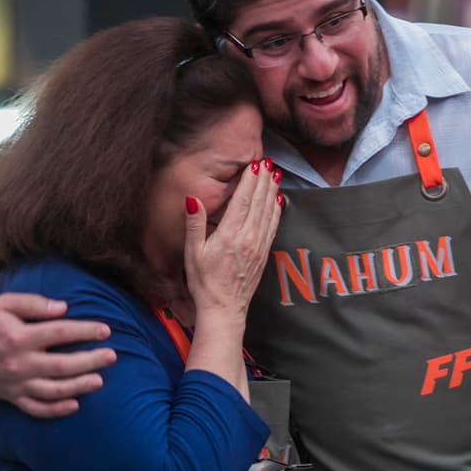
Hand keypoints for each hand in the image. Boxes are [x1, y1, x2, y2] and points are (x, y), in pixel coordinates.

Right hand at [0, 294, 116, 417]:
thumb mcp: (5, 303)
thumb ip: (34, 304)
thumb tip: (64, 308)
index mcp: (17, 337)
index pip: (59, 334)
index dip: (84, 331)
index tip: (105, 330)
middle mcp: (17, 363)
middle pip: (61, 365)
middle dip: (90, 361)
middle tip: (112, 356)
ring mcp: (14, 384)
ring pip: (52, 390)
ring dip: (78, 387)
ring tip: (99, 381)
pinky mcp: (11, 397)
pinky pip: (35, 409)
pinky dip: (55, 410)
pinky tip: (75, 405)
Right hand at [184, 161, 281, 317]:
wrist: (224, 308)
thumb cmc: (204, 282)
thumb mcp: (192, 253)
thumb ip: (194, 224)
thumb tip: (192, 199)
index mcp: (229, 235)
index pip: (242, 201)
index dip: (250, 181)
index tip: (255, 164)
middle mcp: (248, 238)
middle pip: (259, 202)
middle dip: (264, 180)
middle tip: (269, 162)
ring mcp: (259, 246)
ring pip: (269, 212)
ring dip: (273, 192)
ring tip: (276, 175)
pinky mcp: (264, 254)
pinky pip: (273, 227)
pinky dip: (277, 211)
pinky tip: (279, 202)